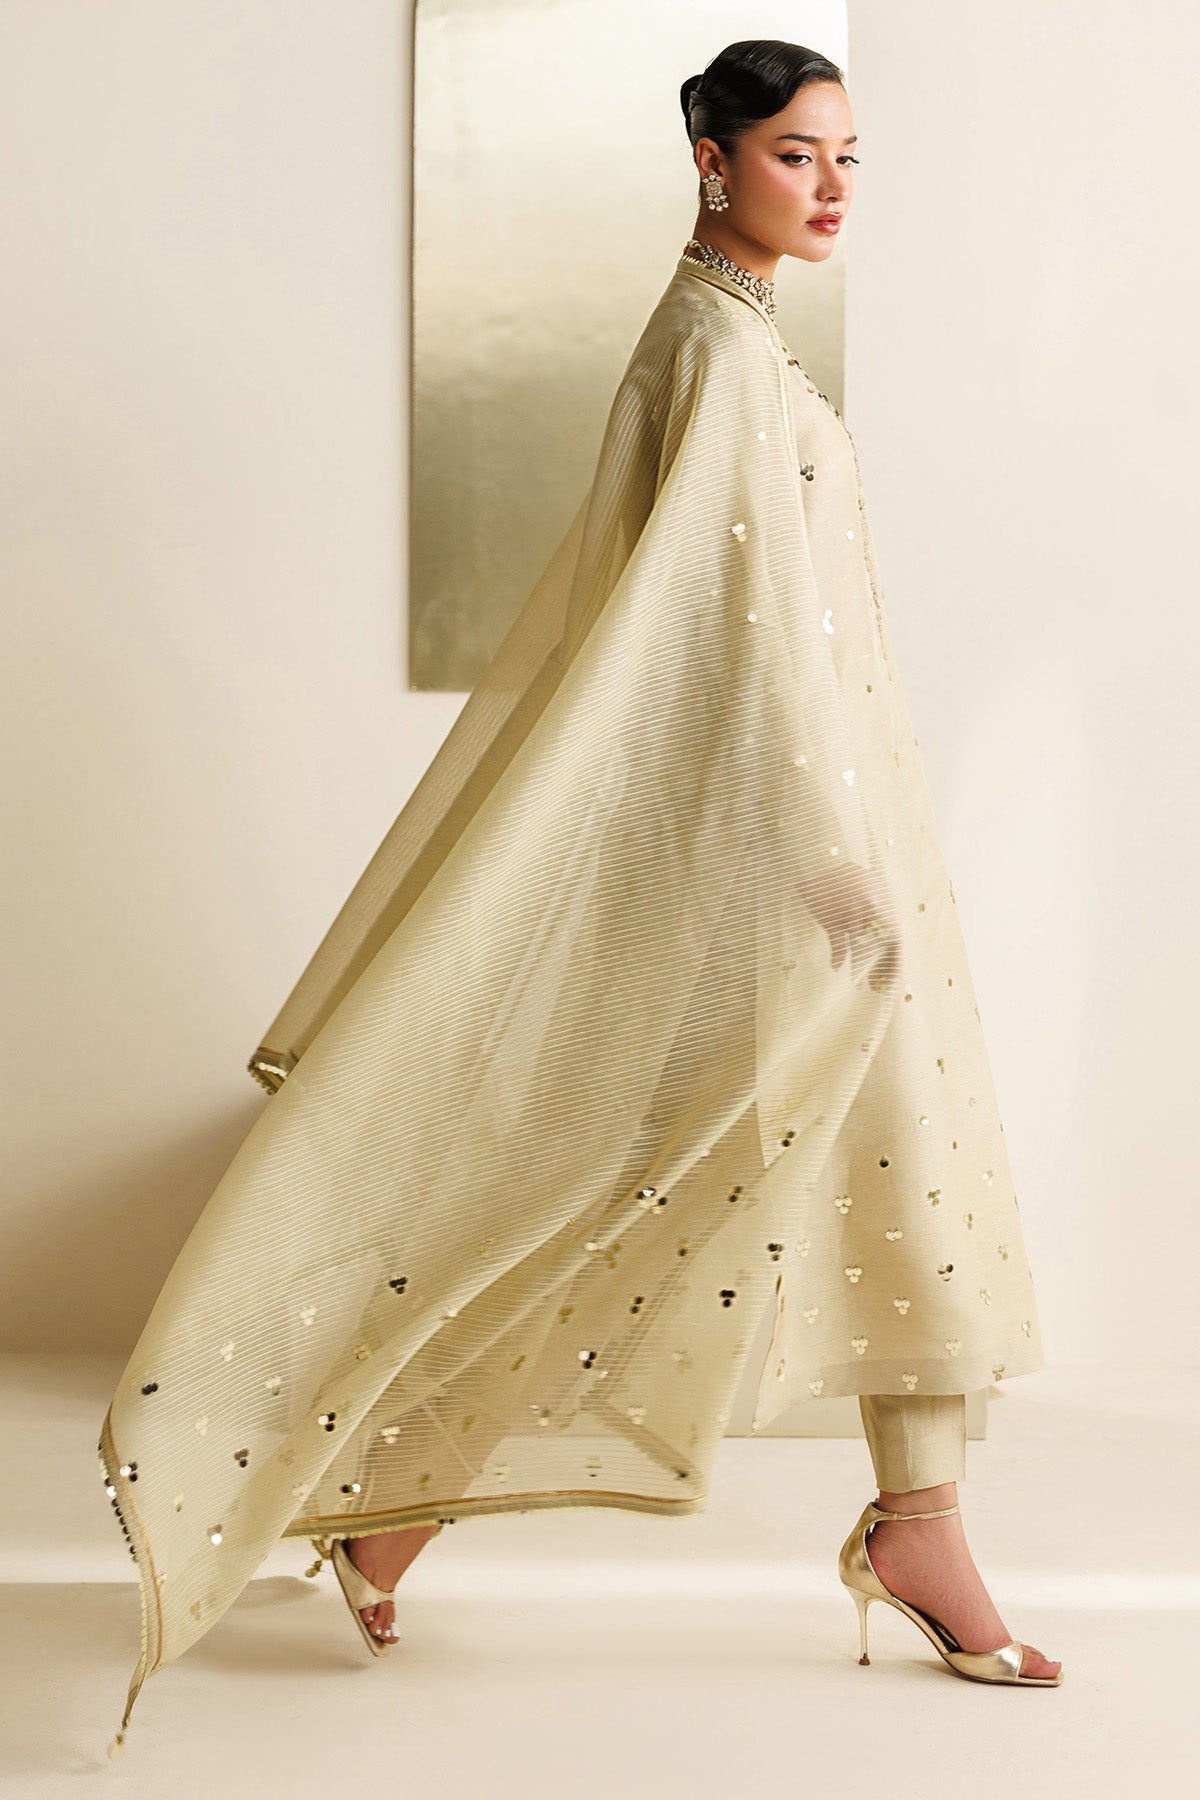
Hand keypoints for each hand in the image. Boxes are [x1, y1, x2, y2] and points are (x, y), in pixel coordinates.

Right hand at [795, 862, 899, 990]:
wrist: (821, 858)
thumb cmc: (846, 875)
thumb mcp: (869, 888)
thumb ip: (878, 912)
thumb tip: (889, 937)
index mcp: (883, 903)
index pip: (895, 939)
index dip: (894, 962)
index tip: (891, 980)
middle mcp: (871, 909)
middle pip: (880, 948)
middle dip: (879, 970)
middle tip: (875, 987)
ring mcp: (852, 913)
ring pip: (859, 948)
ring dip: (858, 969)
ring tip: (857, 984)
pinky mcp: (833, 916)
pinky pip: (838, 943)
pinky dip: (838, 957)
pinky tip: (836, 966)